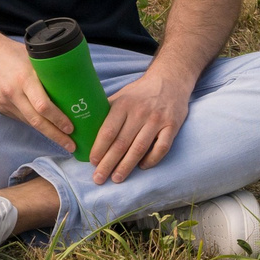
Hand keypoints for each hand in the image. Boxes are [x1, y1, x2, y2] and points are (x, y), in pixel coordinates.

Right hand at [0, 38, 75, 151]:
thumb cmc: (12, 52)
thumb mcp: (33, 57)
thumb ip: (48, 72)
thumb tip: (73, 85)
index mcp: (24, 79)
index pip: (43, 106)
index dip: (58, 119)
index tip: (72, 128)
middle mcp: (13, 93)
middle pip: (37, 121)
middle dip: (56, 135)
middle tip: (72, 146)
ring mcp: (5, 102)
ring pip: (29, 122)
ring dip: (47, 133)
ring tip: (64, 140)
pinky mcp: (0, 107)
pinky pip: (21, 118)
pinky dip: (34, 123)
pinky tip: (46, 127)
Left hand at [87, 65, 189, 183]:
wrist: (170, 81)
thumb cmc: (140, 92)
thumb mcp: (121, 96)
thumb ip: (107, 111)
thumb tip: (87, 129)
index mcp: (123, 105)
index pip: (108, 131)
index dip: (99, 148)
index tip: (92, 162)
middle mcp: (139, 113)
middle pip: (121, 143)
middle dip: (108, 163)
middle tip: (99, 178)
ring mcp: (157, 120)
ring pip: (139, 148)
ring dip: (127, 166)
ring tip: (116, 178)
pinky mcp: (172, 126)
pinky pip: (162, 148)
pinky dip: (151, 160)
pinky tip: (142, 167)